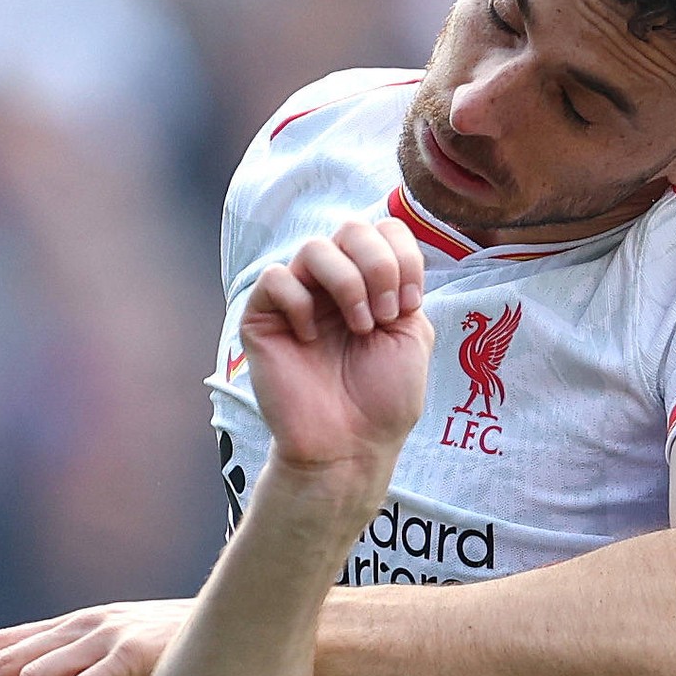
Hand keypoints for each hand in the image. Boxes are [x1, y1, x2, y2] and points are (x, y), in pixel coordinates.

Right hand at [244, 216, 431, 476]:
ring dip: (348, 284)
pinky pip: (277, 279)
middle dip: (379, 266)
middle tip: (385, 316)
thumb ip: (403, 284)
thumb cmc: (383, 399)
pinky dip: (301, 303)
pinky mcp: (263, 318)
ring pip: (315, 247)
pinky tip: (311, 339)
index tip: (409, 305)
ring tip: (360, 327)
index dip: (402, 256)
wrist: (350, 446)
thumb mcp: (412, 334)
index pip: (383, 230)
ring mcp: (297, 299)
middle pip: (351, 229)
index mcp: (370, 284)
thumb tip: (387, 251)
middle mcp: (332, 285)